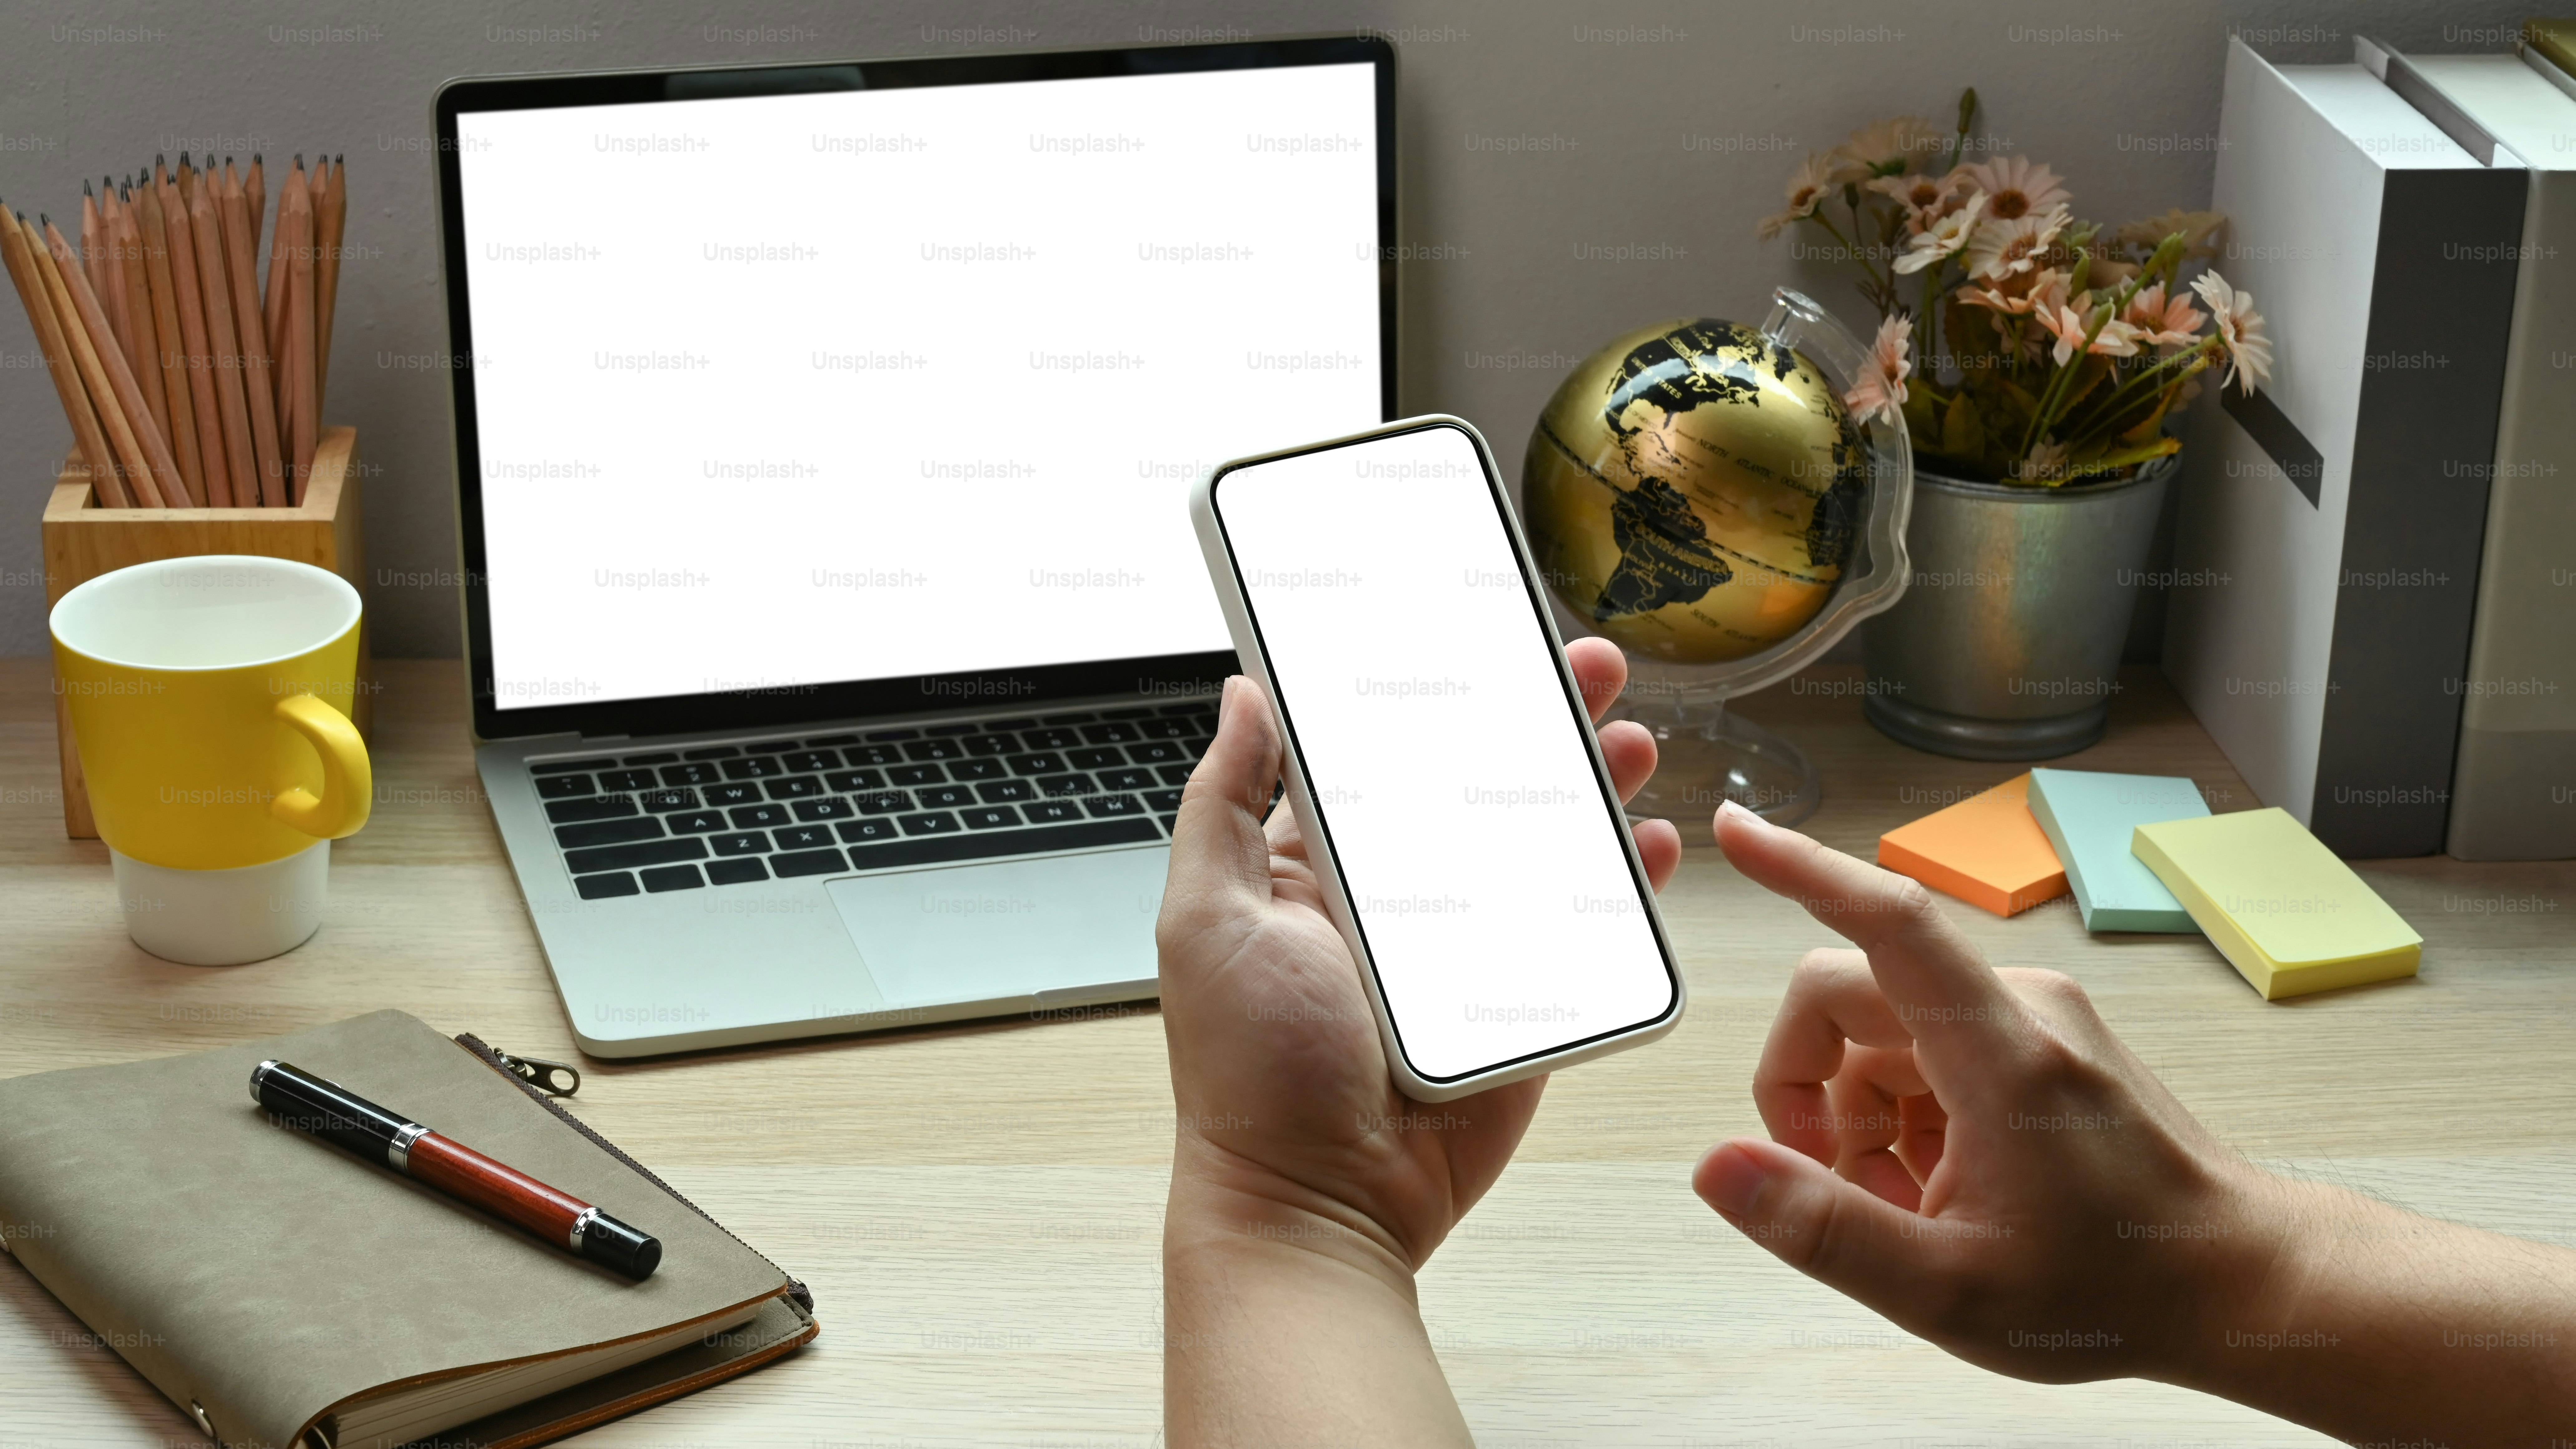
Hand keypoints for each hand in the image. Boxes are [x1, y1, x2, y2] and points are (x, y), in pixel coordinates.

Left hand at [1158, 637, 1680, 1268]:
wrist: (1317, 1202)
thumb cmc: (1248, 1074)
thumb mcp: (1206, 917)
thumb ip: (1222, 803)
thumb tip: (1240, 696)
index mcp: (1320, 868)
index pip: (1388, 754)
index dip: (1437, 691)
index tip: (1480, 633)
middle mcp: (1398, 900)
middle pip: (1482, 784)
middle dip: (1539, 718)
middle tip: (1589, 665)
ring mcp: (1465, 951)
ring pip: (1543, 844)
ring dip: (1592, 784)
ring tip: (1630, 735)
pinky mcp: (1521, 1004)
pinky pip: (1585, 930)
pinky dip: (1625, 883)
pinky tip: (1649, 839)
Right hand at [1695, 800, 2275, 1384]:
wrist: (2236, 1283)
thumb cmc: (2117, 1289)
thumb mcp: (1948, 1291)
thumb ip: (1824, 1227)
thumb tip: (1718, 1168)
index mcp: (2001, 1051)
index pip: (1885, 919)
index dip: (1801, 867)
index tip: (1737, 830)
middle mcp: (2019, 1009)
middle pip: (1850, 996)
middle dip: (1813, 1092)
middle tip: (1837, 1189)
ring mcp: (2033, 1020)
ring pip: (1883, 1036)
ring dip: (1863, 1121)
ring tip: (1911, 1213)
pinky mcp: (2039, 1043)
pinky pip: (1928, 1055)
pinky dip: (1907, 1121)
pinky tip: (1943, 1194)